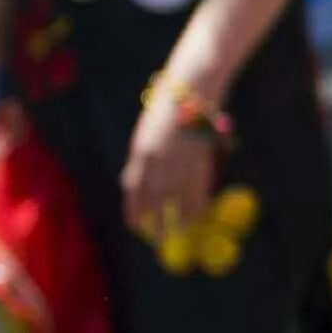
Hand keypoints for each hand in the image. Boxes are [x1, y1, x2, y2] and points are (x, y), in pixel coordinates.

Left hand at [122, 99, 220, 243]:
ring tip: (178, 233)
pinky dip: (196, 208)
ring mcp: (182, 162)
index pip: (135, 191)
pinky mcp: (201, 161)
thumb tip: (131, 185)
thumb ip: (140, 161)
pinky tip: (195, 218)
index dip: (135, 212)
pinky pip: (198, 193)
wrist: (191, 92)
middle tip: (157, 240)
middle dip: (156, 223)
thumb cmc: (165, 114)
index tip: (136, 228)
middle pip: (156, 201)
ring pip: (178, 201)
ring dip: (178, 221)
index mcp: (142, 153)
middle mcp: (160, 161)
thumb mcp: (145, 137)